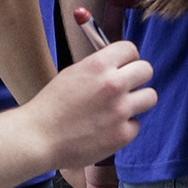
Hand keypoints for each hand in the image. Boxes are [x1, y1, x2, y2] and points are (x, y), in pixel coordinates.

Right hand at [19, 17, 157, 168]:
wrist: (37, 138)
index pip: (131, 49)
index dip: (127, 59)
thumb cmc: (51, 107)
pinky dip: (125, 128)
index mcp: (99, 65)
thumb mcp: (73, 74)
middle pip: (147, 70)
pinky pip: (136, 125)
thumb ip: (99, 67)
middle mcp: (113, 85)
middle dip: (137, 78)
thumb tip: (121, 64)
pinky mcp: (122, 134)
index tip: (123, 67)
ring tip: (118, 109)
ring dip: (137, 102)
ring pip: (150, 97)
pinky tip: (107, 130)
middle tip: (125, 88)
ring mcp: (120, 110)